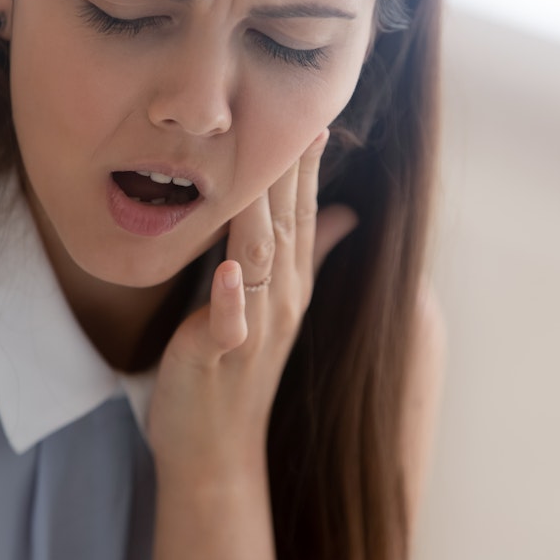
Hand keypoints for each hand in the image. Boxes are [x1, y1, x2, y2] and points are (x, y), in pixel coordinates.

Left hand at [146, 128, 357, 487]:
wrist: (215, 449)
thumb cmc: (235, 371)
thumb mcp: (274, 305)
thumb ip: (307, 255)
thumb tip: (343, 212)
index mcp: (288, 284)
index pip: (301, 213)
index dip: (305, 164)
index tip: (309, 111)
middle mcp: (280, 300)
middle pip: (286, 225)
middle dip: (288, 171)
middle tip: (292, 114)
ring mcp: (254, 329)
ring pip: (260, 261)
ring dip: (261, 215)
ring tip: (258, 168)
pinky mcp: (220, 357)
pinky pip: (229, 323)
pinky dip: (230, 297)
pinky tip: (227, 272)